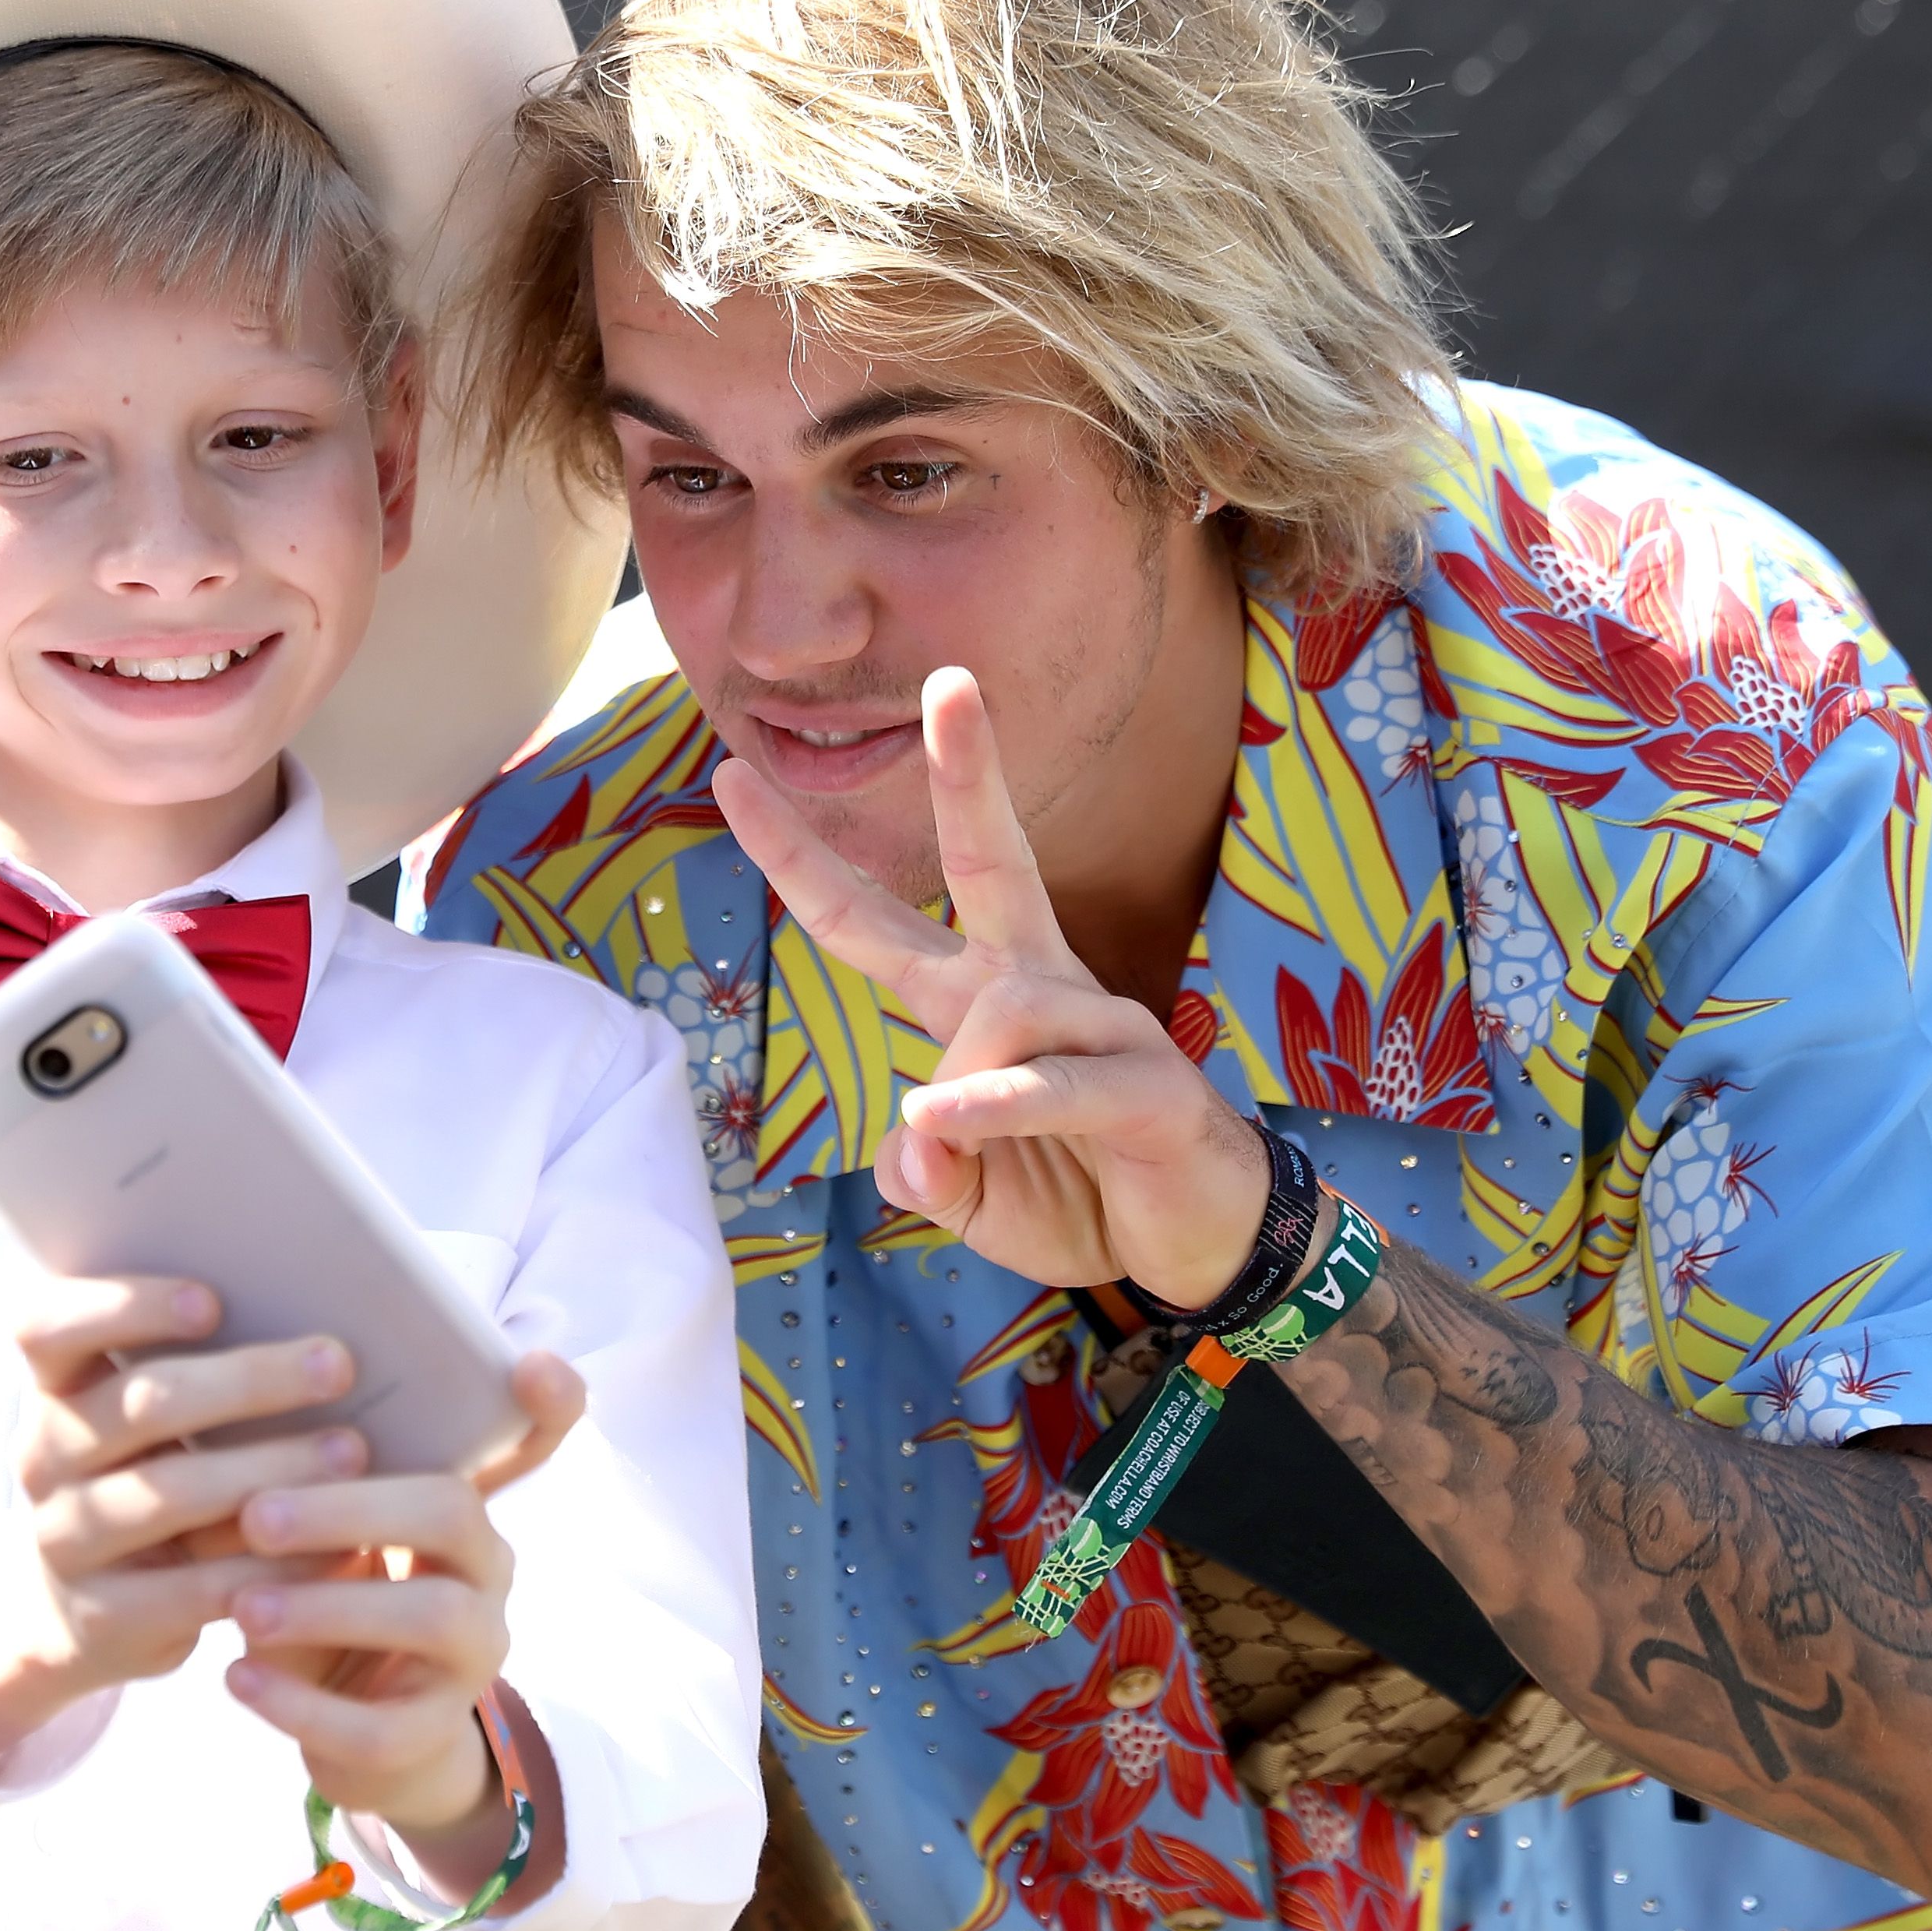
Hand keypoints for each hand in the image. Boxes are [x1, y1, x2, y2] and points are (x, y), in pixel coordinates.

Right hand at [0, 1273, 369, 1773]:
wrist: (63, 1615)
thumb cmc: (138, 1481)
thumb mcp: (138, 1427)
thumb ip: (192, 1373)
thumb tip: (315, 1329)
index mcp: (52, 1390)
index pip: (47, 1327)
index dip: (124, 1306)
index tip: (212, 1302)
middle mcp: (45, 1458)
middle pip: (142, 1403)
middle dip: (248, 1380)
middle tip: (336, 1365)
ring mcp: (67, 1540)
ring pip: (173, 1493)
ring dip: (271, 1466)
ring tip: (352, 1451)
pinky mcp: (107, 1616)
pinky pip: (200, 1586)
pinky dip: (276, 1565)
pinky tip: (339, 1546)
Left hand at [228, 1351, 584, 1897]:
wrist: (353, 1736)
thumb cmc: (323, 1607)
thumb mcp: (308, 1545)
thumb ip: (274, 1490)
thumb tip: (194, 1425)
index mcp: (459, 1505)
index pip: (532, 1441)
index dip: (549, 1403)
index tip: (531, 1362)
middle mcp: (486, 1569)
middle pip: (452, 1513)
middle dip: (352, 1509)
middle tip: (257, 1515)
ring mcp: (472, 1655)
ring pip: (432, 1616)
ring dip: (330, 1606)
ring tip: (243, 1606)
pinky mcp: (431, 1734)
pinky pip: (379, 1725)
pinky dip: (301, 1704)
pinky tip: (236, 1678)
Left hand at [712, 666, 1268, 1303]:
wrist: (1198, 1248)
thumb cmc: (1079, 1196)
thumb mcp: (967, 1193)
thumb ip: (921, 1164)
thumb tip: (914, 1139)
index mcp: (982, 999)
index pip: (877, 919)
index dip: (802, 859)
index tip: (733, 780)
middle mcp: (1040, 987)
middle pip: (992, 861)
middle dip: (969, 772)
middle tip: (951, 682)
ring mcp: (1104, 1025)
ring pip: (1000, 1011)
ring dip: (956, 1093)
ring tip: (963, 1153)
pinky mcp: (1151, 1084)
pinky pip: (1050, 1081)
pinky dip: (991, 1103)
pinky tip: (944, 1119)